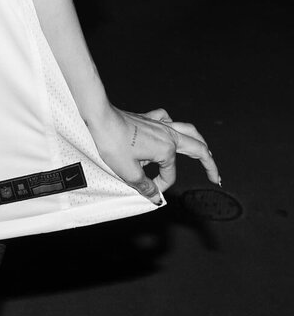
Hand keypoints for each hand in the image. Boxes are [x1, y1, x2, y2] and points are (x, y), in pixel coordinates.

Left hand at [88, 106, 219, 204]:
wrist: (99, 117)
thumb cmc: (113, 143)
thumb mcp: (129, 172)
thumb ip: (145, 187)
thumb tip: (156, 198)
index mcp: (166, 149)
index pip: (170, 175)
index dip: (161, 186)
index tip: (149, 191)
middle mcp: (167, 134)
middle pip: (198, 147)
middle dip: (209, 164)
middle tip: (215, 177)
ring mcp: (159, 123)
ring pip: (187, 130)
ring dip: (199, 142)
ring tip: (205, 151)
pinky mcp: (148, 117)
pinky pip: (166, 119)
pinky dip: (173, 125)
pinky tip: (169, 129)